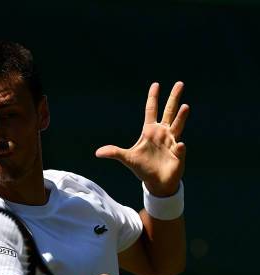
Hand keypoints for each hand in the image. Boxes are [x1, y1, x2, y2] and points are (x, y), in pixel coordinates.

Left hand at [95, 82, 188, 196]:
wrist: (157, 183)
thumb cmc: (143, 169)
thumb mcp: (127, 159)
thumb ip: (114, 153)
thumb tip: (97, 153)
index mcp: (150, 131)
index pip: (151, 110)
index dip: (153, 98)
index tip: (155, 84)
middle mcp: (162, 133)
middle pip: (169, 112)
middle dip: (174, 98)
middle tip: (179, 83)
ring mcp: (172, 141)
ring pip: (178, 125)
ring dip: (181, 117)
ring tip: (185, 106)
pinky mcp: (178, 153)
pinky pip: (179, 148)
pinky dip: (179, 147)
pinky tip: (179, 146)